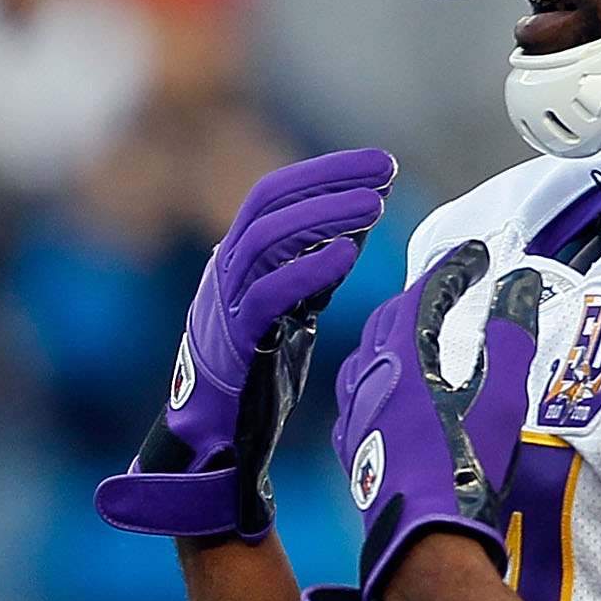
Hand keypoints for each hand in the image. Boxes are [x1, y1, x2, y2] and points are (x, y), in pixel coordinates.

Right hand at [96, 147, 395, 541]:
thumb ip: (317, 262)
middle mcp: (223, 271)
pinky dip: (306, 270)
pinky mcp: (234, 342)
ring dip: (323, 215)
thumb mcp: (292, 305)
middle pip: (268, 204)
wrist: (217, 436)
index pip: (275, 195)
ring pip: (265, 239)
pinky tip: (346, 253)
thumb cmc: (258, 369)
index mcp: (235, 258)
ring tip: (375, 205)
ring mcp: (224, 304)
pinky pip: (267, 295)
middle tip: (383, 171)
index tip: (378, 164)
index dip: (325, 172)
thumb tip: (364, 214)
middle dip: (329, 181)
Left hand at [305, 240, 541, 600]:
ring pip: (365, 358)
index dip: (452, 269)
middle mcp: (369, 381)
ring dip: (391, 336)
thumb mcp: (502, 395)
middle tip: (449, 286)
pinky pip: (356, 397)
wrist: (423, 542)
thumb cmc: (466, 467)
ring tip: (416, 332)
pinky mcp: (354, 451)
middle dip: (420, 297)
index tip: (477, 254)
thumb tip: (519, 283)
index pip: (424, 294)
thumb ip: (510, 335)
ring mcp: (355, 416)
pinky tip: (386, 390)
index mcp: (402, 358)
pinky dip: (375, 377)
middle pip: (388, 321)